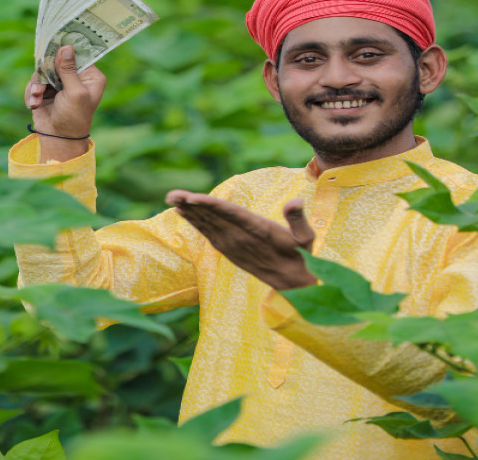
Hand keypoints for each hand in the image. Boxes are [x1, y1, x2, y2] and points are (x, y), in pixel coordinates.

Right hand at [24, 45, 105, 162]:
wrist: (58, 140)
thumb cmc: (73, 118)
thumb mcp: (74, 92)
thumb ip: (68, 69)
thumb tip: (66, 47)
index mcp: (90, 76)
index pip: (78, 54)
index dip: (64, 50)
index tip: (52, 46)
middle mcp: (76, 77)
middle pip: (56, 61)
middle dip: (45, 74)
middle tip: (41, 87)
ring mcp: (59, 84)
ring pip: (42, 72)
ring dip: (36, 86)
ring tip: (37, 99)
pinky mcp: (46, 91)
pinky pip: (34, 83)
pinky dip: (31, 93)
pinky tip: (33, 105)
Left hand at [165, 192, 317, 290]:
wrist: (293, 282)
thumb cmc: (301, 254)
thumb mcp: (306, 236)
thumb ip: (298, 218)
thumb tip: (295, 201)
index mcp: (257, 230)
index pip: (230, 215)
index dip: (211, 206)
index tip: (192, 198)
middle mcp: (241, 238)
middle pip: (212, 218)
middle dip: (191, 206)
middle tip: (171, 194)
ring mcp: (233, 245)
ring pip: (207, 225)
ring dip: (189, 212)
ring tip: (172, 199)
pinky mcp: (229, 250)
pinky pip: (208, 233)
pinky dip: (195, 222)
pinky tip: (183, 212)